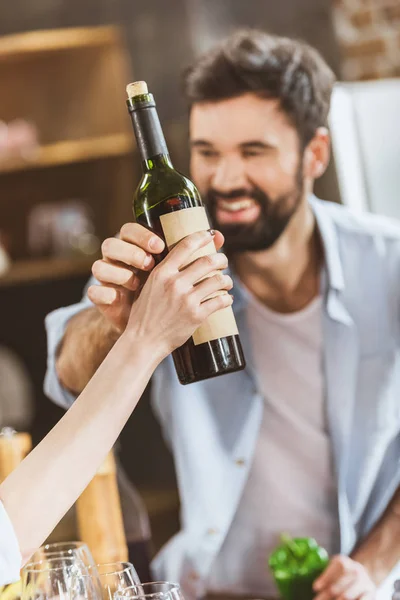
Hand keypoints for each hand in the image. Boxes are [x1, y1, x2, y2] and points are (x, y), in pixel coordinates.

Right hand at [88, 223, 224, 331]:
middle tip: (223, 261)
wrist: (143, 341)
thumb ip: (162, 273)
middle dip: (221, 259)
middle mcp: (175, 283)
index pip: (185, 246)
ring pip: (218, 281)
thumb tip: (180, 259)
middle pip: (207, 261)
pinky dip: (227, 299)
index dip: (201, 237)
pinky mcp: (196, 316)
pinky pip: (220, 302)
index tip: (210, 235)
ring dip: (227, 280)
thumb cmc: (144, 314)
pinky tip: (227, 299)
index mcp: (161, 273)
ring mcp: (187, 300)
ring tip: (227, 282)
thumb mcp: (147, 286)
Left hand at [313, 555, 376, 599]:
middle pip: (338, 585)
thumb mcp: (334, 568)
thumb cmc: (343, 574)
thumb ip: (325, 575)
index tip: (315, 587)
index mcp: (342, 561)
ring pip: (347, 595)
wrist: (364, 576)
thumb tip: (313, 585)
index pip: (333, 569)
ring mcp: (364, 582)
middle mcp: (355, 570)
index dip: (324, 578)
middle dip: (325, 596)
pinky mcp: (371, 594)